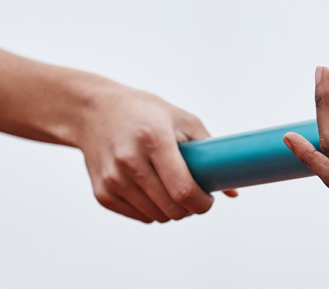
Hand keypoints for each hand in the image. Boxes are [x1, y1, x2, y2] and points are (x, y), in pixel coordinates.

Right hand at [76, 85, 236, 222]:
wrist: (95, 112)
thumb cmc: (147, 114)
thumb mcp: (183, 121)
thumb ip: (210, 154)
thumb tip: (234, 191)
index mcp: (154, 139)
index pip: (183, 189)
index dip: (202, 202)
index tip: (209, 199)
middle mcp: (130, 161)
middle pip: (171, 208)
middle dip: (191, 208)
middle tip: (196, 195)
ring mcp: (113, 179)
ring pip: (156, 216)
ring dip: (172, 210)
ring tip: (175, 190)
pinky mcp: (102, 193)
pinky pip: (139, 216)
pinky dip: (152, 210)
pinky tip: (154, 191)